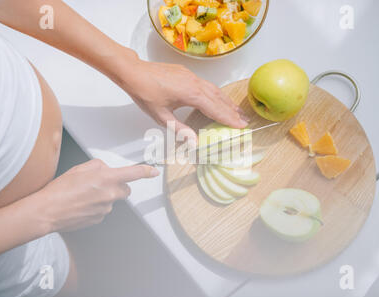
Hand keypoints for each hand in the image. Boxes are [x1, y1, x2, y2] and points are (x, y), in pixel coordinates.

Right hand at [36, 159, 158, 231]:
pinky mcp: (99, 219)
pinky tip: (81, 205)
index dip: (145, 171)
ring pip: (112, 200)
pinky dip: (95, 206)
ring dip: (103, 196)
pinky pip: (103, 210)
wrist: (48, 211)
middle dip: (118, 185)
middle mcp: (109, 194)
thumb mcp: (80, 169)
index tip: (153, 171)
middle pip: (125, 189)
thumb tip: (105, 170)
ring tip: (83, 195)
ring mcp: (105, 208)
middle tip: (100, 184)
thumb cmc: (60, 189)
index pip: (133, 173)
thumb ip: (98, 167)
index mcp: (106, 178)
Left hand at [117, 59, 249, 140]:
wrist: (134, 72)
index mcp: (191, 94)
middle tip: (245, 121)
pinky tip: (219, 99)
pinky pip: (207, 85)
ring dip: (227, 101)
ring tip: (237, 111)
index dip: (229, 119)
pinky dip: (217, 94)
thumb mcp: (162, 117)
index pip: (215, 109)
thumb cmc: (145, 93)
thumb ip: (180, 130)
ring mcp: (192, 76)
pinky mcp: (187, 73)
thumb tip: (194, 143)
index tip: (241, 126)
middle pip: (219, 99)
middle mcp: (195, 83)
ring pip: (215, 90)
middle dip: (233, 111)